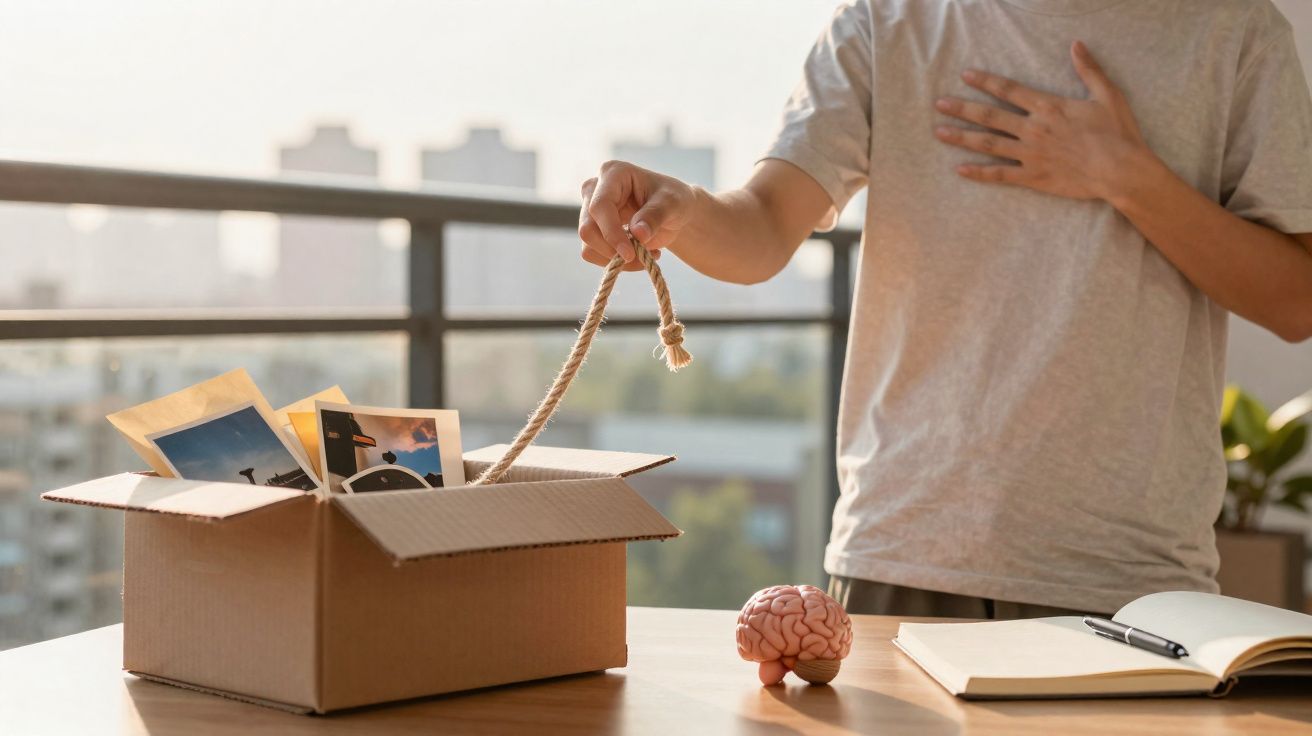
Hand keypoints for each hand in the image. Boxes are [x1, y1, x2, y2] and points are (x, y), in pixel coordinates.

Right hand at [579, 160, 698, 270]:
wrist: (671, 212)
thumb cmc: (672, 200)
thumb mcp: (672, 204)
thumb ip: (655, 215)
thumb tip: (638, 233)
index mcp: (612, 173)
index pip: (600, 206)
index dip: (612, 232)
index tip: (630, 254)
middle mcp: (594, 190)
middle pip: (588, 229)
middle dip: (613, 250)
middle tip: (642, 257)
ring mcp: (589, 211)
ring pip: (588, 246)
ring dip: (616, 260)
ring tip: (645, 255)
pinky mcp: (592, 230)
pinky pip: (593, 255)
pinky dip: (614, 263)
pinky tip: (637, 256)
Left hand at [933, 41, 1157, 202]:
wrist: (1121, 170)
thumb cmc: (1117, 132)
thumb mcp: (1107, 94)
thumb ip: (1089, 69)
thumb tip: (1077, 44)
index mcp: (1048, 107)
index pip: (1009, 90)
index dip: (985, 82)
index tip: (965, 75)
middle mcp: (1033, 129)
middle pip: (990, 116)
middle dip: (962, 108)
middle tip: (939, 104)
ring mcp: (1030, 154)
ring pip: (988, 144)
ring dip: (962, 137)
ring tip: (939, 132)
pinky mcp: (1033, 177)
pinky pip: (1000, 174)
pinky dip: (979, 173)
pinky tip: (959, 169)